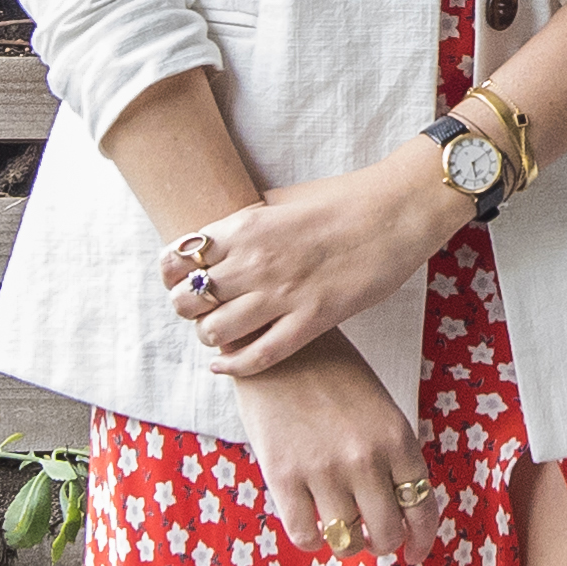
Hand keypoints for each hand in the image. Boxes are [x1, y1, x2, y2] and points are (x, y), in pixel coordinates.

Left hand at [157, 155, 452, 377]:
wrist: (396, 212)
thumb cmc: (342, 200)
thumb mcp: (281, 199)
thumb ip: (246, 221)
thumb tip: (219, 239)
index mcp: (244, 226)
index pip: (179, 259)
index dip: (170, 276)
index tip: (178, 281)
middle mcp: (255, 261)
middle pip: (189, 300)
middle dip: (186, 309)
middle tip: (199, 310)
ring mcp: (283, 293)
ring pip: (215, 331)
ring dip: (209, 336)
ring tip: (218, 334)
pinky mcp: (313, 319)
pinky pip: (259, 356)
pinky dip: (234, 366)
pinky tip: (225, 366)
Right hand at [235, 339, 433, 558]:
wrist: (274, 345)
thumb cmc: (329, 373)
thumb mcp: (378, 406)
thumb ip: (391, 454)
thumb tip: (399, 510)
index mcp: (397, 438)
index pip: (422, 508)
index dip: (421, 541)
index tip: (414, 554)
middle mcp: (366, 458)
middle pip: (386, 534)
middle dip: (382, 544)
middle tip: (371, 539)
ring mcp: (324, 469)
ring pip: (346, 541)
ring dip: (346, 544)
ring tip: (339, 532)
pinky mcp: (284, 475)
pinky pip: (305, 535)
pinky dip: (313, 541)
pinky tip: (311, 524)